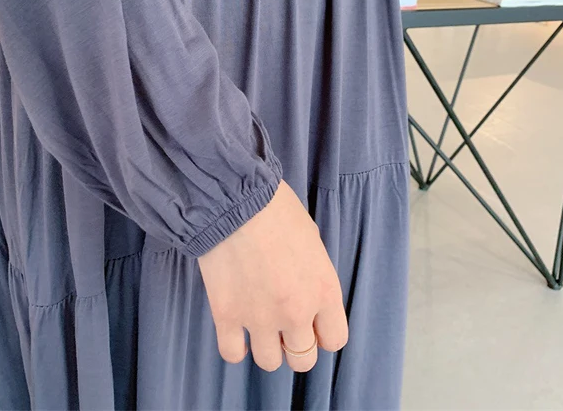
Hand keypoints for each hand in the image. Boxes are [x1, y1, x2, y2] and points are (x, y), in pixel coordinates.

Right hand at [198, 180, 347, 371]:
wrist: (234, 199)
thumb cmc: (275, 209)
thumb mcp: (312, 239)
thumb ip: (314, 274)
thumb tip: (307, 289)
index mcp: (324, 291)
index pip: (335, 340)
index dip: (323, 333)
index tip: (312, 324)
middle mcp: (296, 312)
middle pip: (303, 360)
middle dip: (295, 346)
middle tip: (283, 326)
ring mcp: (260, 318)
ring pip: (269, 363)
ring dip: (266, 347)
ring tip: (257, 325)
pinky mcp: (226, 315)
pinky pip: (232, 354)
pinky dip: (235, 347)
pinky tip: (235, 330)